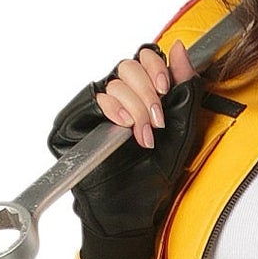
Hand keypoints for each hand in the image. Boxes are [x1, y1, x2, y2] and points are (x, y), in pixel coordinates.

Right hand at [48, 36, 202, 258]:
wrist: (131, 209)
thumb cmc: (152, 176)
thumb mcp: (181, 129)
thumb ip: (184, 89)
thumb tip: (181, 49)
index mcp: (140, 94)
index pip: (143, 58)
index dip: (156, 67)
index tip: (166, 88)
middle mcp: (116, 98)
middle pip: (128, 66)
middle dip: (148, 94)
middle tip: (156, 123)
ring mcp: (94, 110)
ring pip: (114, 82)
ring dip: (134, 108)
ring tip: (141, 135)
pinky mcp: (73, 123)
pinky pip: (93, 100)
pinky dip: (112, 109)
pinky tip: (123, 127)